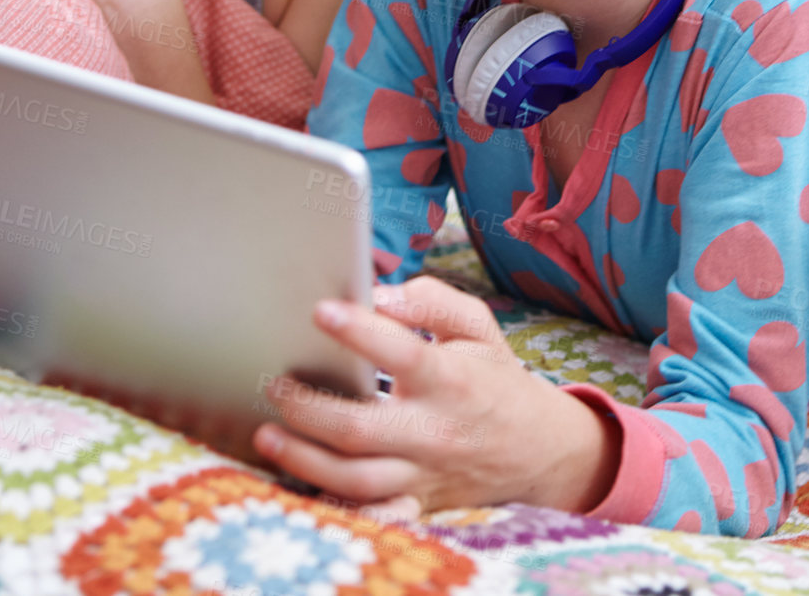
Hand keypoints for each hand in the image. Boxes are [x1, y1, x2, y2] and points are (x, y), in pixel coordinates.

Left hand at [252, 276, 619, 518]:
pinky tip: (302, 482)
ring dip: (304, 459)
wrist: (539, 450)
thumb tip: (379, 296)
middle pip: (360, 429)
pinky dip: (334, 504)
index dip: (360, 331)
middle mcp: (436, 432)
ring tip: (268, 432)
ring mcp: (424, 474)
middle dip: (307, 407)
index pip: (403, 353)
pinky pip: (370, 512)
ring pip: (355, 479)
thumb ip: (431, 301)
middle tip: (277, 381)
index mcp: (452, 381)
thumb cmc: (496, 380)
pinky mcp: (416, 501)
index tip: (320, 310)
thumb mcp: (479, 328)